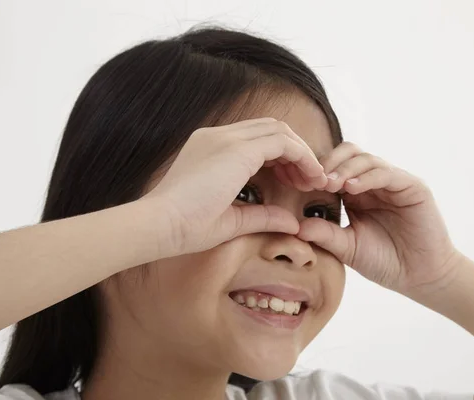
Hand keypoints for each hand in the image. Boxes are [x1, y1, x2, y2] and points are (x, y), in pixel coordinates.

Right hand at [145, 118, 327, 257]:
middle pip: (271, 129)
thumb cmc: (184, 228)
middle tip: (310, 181)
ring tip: (314, 181)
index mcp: (210, 148)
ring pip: (279, 130)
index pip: (257, 139)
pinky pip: (282, 141)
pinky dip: (302, 156)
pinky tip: (311, 178)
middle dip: (296, 152)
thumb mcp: (232, 220)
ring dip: (302, 153)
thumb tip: (292, 222)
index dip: (282, 158)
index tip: (294, 183)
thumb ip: (262, 216)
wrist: (158, 225)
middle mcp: (218, 136)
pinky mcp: (235, 148)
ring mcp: (226, 138)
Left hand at [293, 142, 461, 294]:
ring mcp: (393, 182)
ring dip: (345, 168)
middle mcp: (374, 182)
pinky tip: (351, 188)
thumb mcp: (348, 248)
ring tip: (329, 183)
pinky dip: (368, 177)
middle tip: (315, 180)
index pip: (334, 167)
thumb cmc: (384, 262)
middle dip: (329, 162)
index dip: (316, 172)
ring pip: (366, 159)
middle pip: (349, 153)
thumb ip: (325, 235)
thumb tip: (295, 226)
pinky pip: (387, 173)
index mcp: (356, 193)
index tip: (299, 184)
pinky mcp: (412, 187)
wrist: (420, 277)